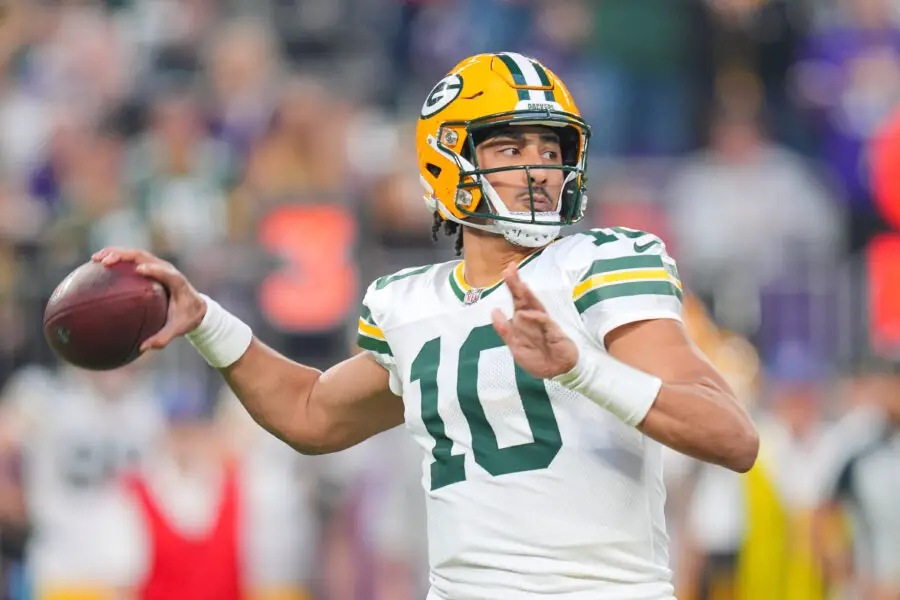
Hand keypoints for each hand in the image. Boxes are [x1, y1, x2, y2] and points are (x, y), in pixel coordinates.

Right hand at [91, 248, 206, 351]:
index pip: (166, 273)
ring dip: (116, 253)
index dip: (154, 270)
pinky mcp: (151, 267)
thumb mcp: (178, 329)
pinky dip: (116, 259)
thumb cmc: (186, 318)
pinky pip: (132, 261)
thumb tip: (143, 348)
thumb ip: (163, 338)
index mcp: (177, 282)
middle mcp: (167, 269)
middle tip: (106, 261)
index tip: (139, 270)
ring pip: (136, 255)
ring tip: (96, 259)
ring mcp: (158, 266)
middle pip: (145, 257)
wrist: (196, 307)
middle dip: (125, 256)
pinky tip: (97, 265)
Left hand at [491, 262, 578, 379]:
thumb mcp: (515, 345)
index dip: (512, 285)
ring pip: (535, 306)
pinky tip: (523, 313)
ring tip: (519, 284)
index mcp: (524, 320)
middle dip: (517, 284)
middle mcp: (534, 318)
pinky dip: (534, 317)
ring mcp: (544, 323)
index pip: (517, 299)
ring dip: (527, 295)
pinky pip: (543, 322)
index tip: (506, 270)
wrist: (557, 371)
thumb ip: (505, 329)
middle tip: (510, 268)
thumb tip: (494, 311)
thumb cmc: (537, 357)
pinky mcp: (553, 332)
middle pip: (525, 298)